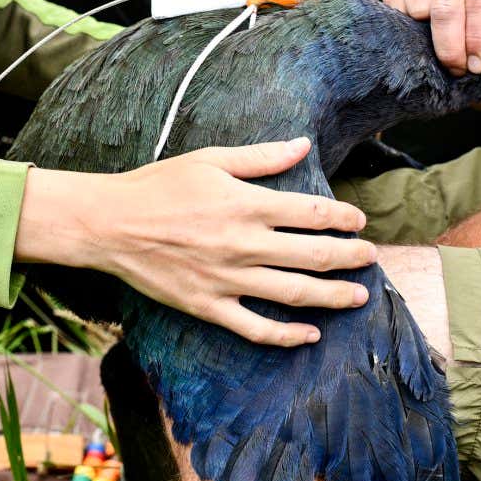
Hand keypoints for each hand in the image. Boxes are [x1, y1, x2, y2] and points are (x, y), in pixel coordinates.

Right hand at [19, 138, 374, 346]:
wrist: (110, 224)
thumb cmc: (159, 186)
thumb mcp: (211, 160)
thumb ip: (261, 158)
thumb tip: (302, 145)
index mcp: (247, 204)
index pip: (312, 212)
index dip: (343, 218)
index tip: (358, 221)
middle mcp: (244, 244)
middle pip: (315, 255)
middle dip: (351, 258)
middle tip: (371, 259)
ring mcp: (228, 279)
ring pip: (295, 293)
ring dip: (333, 296)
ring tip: (358, 297)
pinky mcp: (209, 306)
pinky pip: (256, 327)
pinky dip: (286, 335)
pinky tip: (310, 334)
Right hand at [377, 0, 480, 75]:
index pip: (480, 2)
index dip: (477, 39)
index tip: (477, 66)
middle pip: (447, 9)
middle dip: (450, 48)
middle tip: (455, 67)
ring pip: (418, 9)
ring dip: (424, 34)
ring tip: (435, 38)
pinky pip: (395, 5)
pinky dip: (403, 22)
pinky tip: (416, 22)